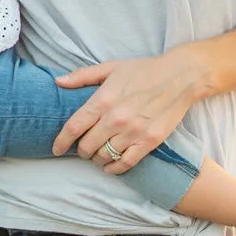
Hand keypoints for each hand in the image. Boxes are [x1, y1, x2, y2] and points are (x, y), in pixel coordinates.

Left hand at [52, 50, 211, 174]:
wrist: (180, 77)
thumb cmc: (143, 70)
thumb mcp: (110, 67)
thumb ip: (82, 76)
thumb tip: (58, 82)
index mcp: (103, 100)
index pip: (74, 126)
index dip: (61, 141)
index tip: (55, 149)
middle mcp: (116, 118)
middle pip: (87, 146)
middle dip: (80, 151)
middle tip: (81, 149)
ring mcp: (133, 132)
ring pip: (105, 156)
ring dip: (96, 159)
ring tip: (96, 155)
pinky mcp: (150, 141)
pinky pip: (126, 163)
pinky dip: (114, 169)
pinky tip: (109, 167)